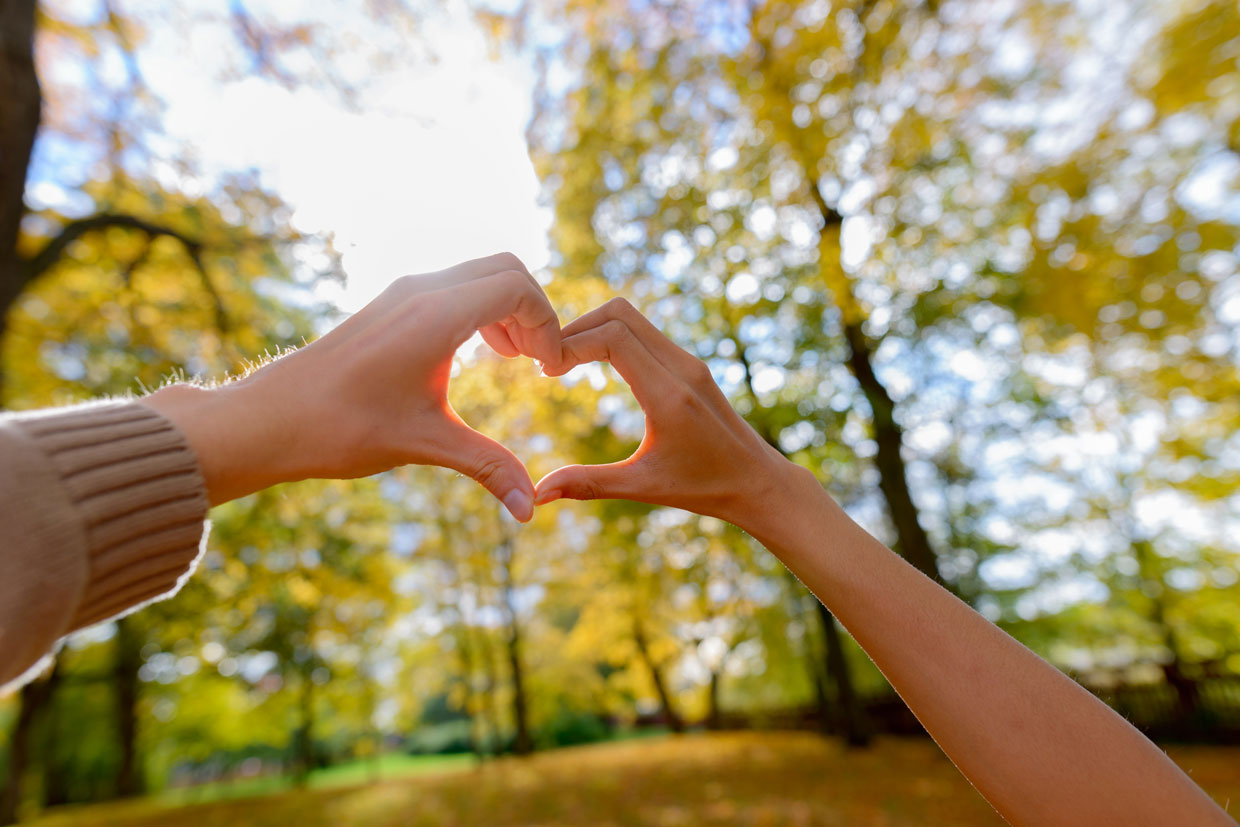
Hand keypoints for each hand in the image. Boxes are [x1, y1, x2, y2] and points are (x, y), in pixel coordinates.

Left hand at [144, 253, 559, 518]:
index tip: (549, 370)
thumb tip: (529, 511)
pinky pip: (454, 285)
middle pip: (506, 269)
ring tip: (515, 361)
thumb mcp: (424, 445)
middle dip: (534, 312)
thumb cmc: (341, 428)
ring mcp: (403, 293)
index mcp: (434, 315)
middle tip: (538, 363)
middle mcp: (420, 291)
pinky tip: (480, 356)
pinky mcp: (391, 304)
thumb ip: (488, 468)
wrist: (270, 419)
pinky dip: (481, 310)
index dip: (548, 325)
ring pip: (480, 274)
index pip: (517, 288)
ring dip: (508, 310)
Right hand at [533, 298, 805, 533]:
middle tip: (549, 362)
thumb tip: (538, 494)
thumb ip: (589, 485)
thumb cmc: (706, 488)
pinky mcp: (690, 365)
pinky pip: (644, 333)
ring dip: (593, 330)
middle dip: (576, 328)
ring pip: (632, 318)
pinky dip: (612, 337)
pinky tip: (593, 366)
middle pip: (619, 313)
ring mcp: (688, 362)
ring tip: (564, 363)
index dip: (571, 343)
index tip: (546, 372)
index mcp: (669, 394)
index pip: (613, 337)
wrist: (759, 481)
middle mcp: (681, 367)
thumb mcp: (644, 487)